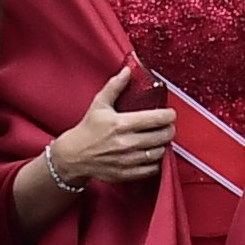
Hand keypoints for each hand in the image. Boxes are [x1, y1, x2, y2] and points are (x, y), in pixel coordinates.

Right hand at [52, 67, 175, 185]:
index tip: (170, 114)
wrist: (74, 156)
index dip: (168, 115)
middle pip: (162, 136)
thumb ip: (115, 86)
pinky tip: (151, 153)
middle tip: (167, 126)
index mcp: (121, 124)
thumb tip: (128, 70)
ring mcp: (128, 160)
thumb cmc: (88, 129)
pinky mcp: (127, 174)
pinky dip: (156, 162)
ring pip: (159, 152)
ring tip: (159, 139)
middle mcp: (126, 143)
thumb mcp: (99, 104)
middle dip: (169, 129)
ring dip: (163, 145)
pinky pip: (152, 169)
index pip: (156, 119)